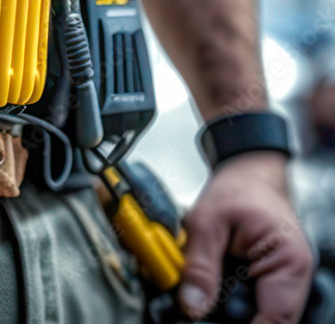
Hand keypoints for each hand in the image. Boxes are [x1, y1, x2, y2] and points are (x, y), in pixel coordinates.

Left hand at [180, 151, 313, 323]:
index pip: (274, 319)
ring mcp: (279, 282)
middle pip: (261, 319)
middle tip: (195, 305)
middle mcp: (290, 278)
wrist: (247, 174)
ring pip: (250, 312)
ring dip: (223, 306)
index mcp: (289, 263)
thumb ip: (199, 265)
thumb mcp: (206, 222)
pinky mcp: (263, 281)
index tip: (205, 322)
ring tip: (199, 289)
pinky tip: (206, 286)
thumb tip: (192, 305)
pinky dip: (223, 297)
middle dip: (225, 316)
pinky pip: (245, 302)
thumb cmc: (237, 189)